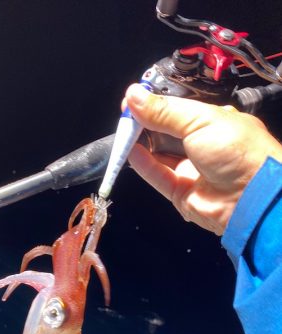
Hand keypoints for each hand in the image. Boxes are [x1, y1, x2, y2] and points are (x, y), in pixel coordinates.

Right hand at [124, 84, 281, 234]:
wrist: (251, 197)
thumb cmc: (235, 150)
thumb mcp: (200, 120)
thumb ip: (164, 111)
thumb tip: (134, 95)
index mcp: (215, 122)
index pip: (180, 109)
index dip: (157, 103)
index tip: (135, 98)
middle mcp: (204, 145)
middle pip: (167, 131)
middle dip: (146, 122)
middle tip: (126, 114)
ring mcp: (192, 170)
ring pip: (160, 154)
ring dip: (142, 143)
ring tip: (125, 131)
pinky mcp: (181, 192)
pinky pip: (158, 176)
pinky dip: (143, 164)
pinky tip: (130, 151)